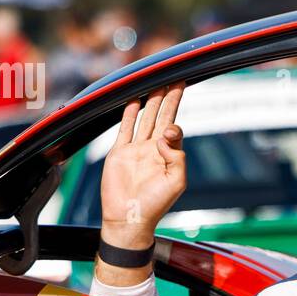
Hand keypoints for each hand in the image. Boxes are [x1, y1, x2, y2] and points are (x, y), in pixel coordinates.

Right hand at [101, 82, 186, 250]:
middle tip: (175, 77)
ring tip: (155, 82)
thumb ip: (177, 157)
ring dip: (151, 100)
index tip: (168, 131)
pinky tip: (133, 99)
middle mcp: (153, 149)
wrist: (129, 217)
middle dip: (168, 97)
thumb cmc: (155, 204)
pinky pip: (124, 128)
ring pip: (144, 118)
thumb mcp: (176, 182)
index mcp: (169, 155)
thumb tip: (165, 137)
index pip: (175, 128)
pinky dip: (128, 113)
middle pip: (162, 116)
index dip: (175, 122)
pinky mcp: (119, 152)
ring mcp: (135, 149)